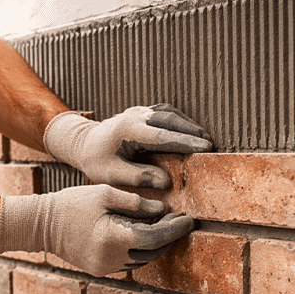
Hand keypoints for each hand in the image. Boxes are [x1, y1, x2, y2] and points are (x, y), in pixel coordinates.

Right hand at [0, 184, 195, 276]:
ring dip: (155, 245)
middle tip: (179, 221)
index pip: (155, 238)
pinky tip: (142, 235)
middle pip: (152, 252)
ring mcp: (105, 268)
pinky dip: (139, 250)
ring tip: (163, 226)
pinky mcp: (100, 270)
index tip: (189, 220)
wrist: (41, 224)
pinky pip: (128, 263)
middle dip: (168, 238)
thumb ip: (136, 203)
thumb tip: (162, 210)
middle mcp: (112, 259)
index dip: (175, 230)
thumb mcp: (105, 194)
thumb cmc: (72, 203)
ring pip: (142, 260)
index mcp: (114, 238)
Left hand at [44, 104, 212, 188]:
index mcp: (128, 130)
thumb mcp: (113, 175)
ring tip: (205, 141)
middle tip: (210, 146)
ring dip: (188, 126)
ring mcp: (140, 111)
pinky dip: (181, 123)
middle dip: (192, 133)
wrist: (84, 143)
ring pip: (170, 114)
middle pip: (170, 120)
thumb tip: (166, 182)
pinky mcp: (144, 112)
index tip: (203, 148)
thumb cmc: (97, 161)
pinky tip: (191, 134)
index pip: (161, 136)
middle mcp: (135, 116)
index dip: (184, 142)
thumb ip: (139, 177)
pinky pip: (166, 114)